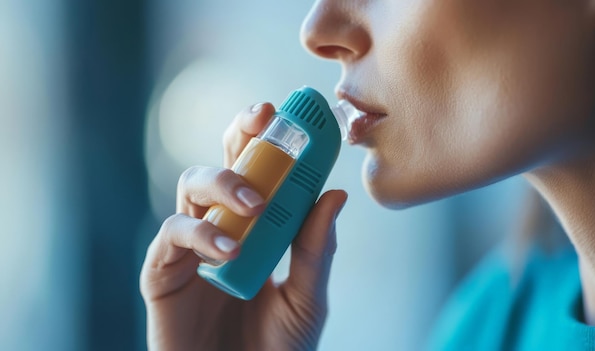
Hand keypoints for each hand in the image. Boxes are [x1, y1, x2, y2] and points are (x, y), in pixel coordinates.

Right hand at [140, 102, 347, 350]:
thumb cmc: (274, 347)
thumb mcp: (306, 298)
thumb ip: (315, 251)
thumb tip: (335, 195)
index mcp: (253, 228)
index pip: (257, 172)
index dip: (265, 139)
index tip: (286, 114)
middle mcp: (219, 227)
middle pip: (221, 163)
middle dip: (238, 135)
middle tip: (261, 121)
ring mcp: (189, 247)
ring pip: (192, 186)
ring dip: (223, 182)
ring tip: (256, 206)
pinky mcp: (163, 272)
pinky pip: (173, 234)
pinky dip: (201, 233)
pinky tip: (230, 249)